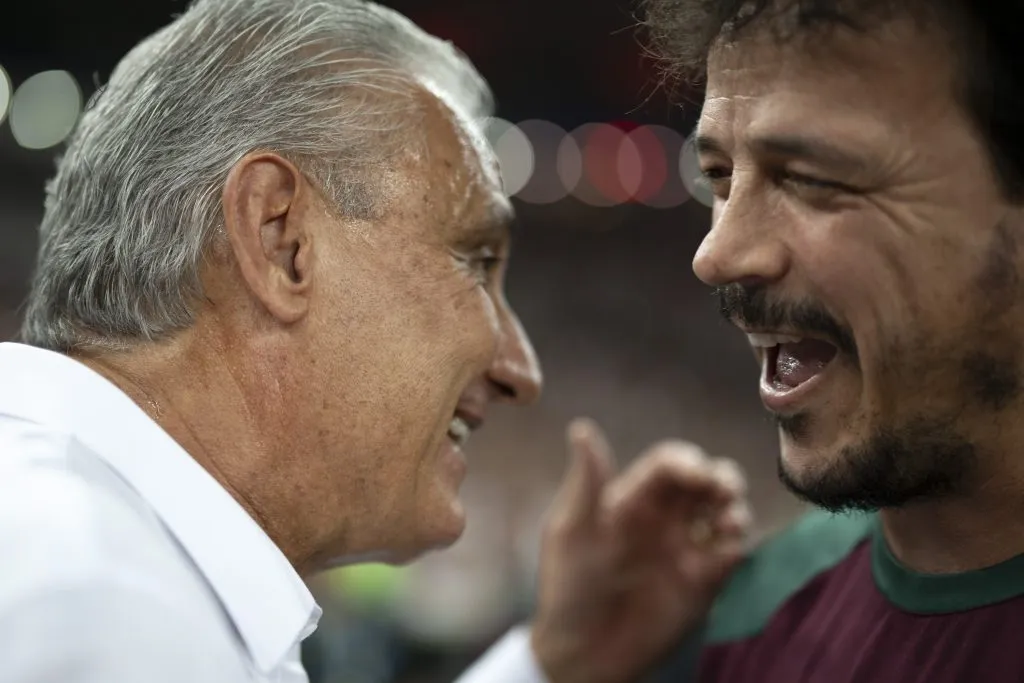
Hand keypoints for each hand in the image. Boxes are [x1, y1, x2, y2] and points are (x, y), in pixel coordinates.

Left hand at [530, 418, 750, 682]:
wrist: (582, 655)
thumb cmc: (567, 588)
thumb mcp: (571, 531)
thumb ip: (587, 482)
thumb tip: (581, 428)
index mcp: (632, 497)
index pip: (670, 463)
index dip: (688, 461)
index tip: (697, 475)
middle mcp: (664, 517)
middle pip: (705, 480)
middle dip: (721, 477)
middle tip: (724, 490)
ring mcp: (686, 547)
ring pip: (725, 511)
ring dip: (735, 508)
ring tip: (728, 522)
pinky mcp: (703, 581)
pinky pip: (732, 553)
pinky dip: (739, 543)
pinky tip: (729, 548)